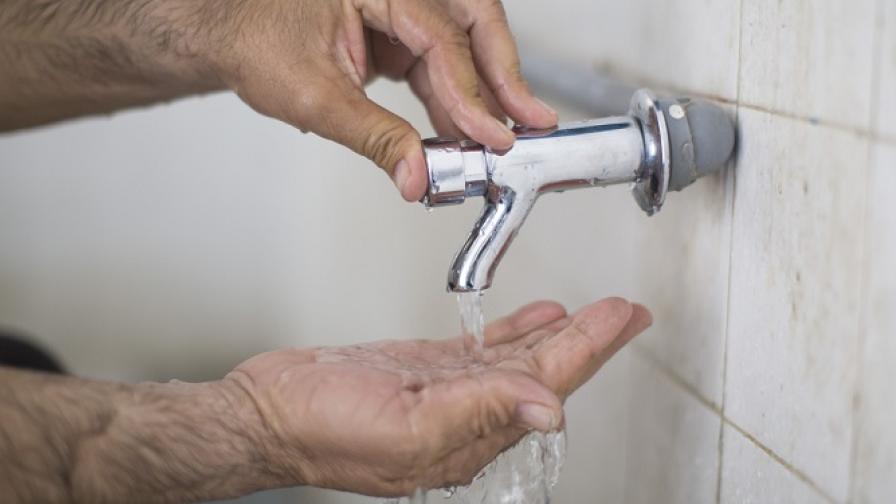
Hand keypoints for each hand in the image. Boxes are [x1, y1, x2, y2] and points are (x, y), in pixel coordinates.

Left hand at [195, 0, 557, 200]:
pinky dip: (455, 102)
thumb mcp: (314, 97)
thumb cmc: (257, 43)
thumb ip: (374, 137)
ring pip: (463, 46)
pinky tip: (466, 135)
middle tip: (533, 121)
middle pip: (473, 22)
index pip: (440, 38)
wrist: (232, 38)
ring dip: (485, 95)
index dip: (471, 92)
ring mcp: (400, 11)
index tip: (492, 136)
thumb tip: (416, 176)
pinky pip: (441, 66)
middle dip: (504, 74)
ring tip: (503, 139)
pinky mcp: (399, 36)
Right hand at [225, 297, 650, 496]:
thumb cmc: (318, 431)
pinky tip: (535, 318)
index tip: (623, 317)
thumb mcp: (404, 424)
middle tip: (625, 311)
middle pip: (543, 370)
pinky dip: (514, 332)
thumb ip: (479, 411)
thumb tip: (549, 410)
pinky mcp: (421, 373)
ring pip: (517, 359)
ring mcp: (444, 393)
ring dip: (559, 333)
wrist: (265, 415)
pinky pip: (482, 351)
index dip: (590, 347)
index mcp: (469, 434)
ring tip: (594, 312)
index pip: (546, 383)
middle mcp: (466, 417)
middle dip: (588, 338)